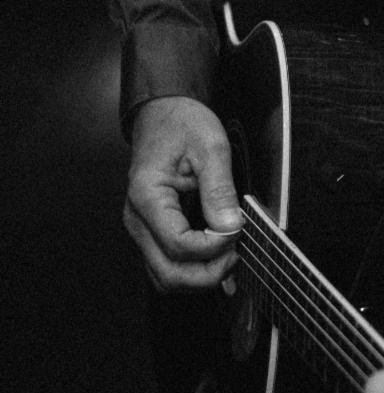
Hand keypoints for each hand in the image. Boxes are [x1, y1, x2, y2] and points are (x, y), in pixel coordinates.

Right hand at [124, 95, 242, 289]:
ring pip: (165, 277)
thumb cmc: (182, 124)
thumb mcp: (211, 146)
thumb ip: (219, 188)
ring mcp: (141, 229)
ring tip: (228, 255)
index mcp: (147, 196)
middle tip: (237, 252)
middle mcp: (137, 219)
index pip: (179, 245)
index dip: (213, 246)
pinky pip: (167, 265)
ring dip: (199, 277)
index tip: (238, 230)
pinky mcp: (150, 231)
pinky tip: (215, 256)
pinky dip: (191, 269)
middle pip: (169, 274)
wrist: (163, 114)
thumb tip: (230, 225)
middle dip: (207, 273)